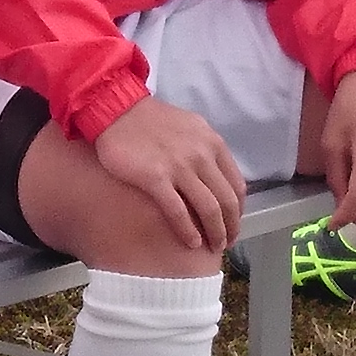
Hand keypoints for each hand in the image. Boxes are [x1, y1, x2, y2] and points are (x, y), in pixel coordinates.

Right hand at [93, 96, 245, 251]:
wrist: (116, 109)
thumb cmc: (150, 119)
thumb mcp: (190, 126)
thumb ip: (205, 149)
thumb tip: (214, 176)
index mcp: (212, 142)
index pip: (237, 185)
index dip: (238, 210)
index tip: (233, 223)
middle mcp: (201, 155)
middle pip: (226, 201)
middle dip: (230, 227)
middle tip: (226, 243)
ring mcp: (179, 166)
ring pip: (209, 210)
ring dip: (215, 233)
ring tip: (212, 246)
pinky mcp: (155, 177)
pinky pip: (179, 212)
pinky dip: (188, 231)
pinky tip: (191, 242)